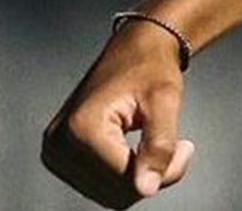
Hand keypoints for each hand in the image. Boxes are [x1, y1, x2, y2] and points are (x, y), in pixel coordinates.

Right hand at [41, 21, 198, 207]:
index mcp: (81, 128)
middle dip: (151, 177)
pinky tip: (138, 152)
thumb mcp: (164, 103)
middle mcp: (58, 143)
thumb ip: (159, 147)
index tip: (187, 146)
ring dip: (138, 178)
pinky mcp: (59, 156)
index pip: (125, 180)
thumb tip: (148, 189)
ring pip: (106, 194)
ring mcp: (54, 151)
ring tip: (157, 145)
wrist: (134, 48)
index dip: (165, 171)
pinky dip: (124, 176)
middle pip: (114, 192)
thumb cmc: (150, 67)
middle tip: (177, 147)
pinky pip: (98, 185)